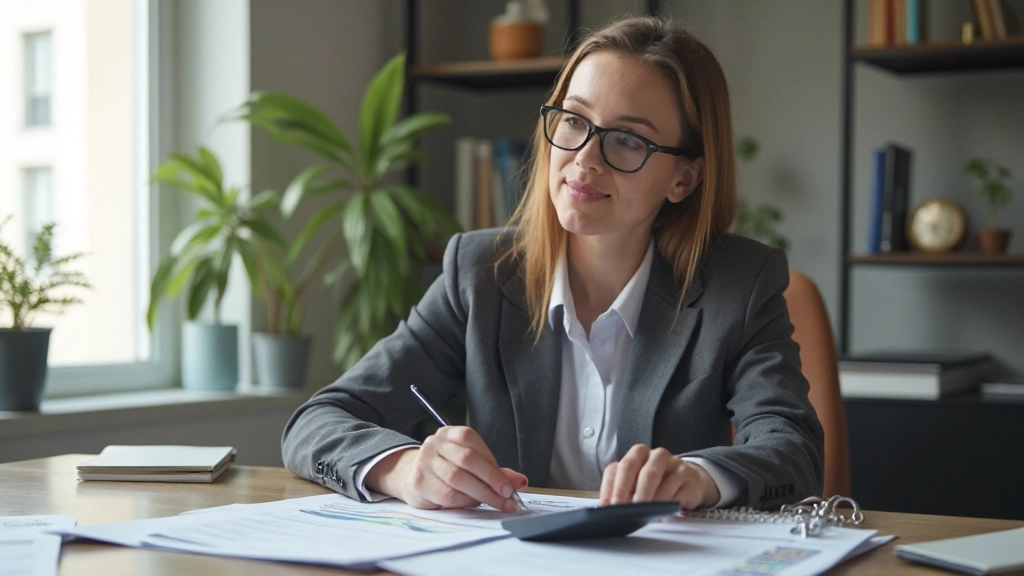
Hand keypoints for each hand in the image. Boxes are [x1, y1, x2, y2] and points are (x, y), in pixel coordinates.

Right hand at [365, 426, 527, 512]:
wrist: (410, 476)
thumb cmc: (447, 470)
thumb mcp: (471, 465)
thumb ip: (495, 472)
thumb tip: (521, 481)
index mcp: (450, 433)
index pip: (473, 443)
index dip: (493, 465)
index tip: (509, 485)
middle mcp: (435, 443)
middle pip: (467, 459)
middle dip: (491, 479)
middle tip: (507, 495)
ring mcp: (425, 461)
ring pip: (457, 478)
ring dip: (481, 493)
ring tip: (496, 503)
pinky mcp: (419, 481)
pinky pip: (446, 493)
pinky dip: (463, 501)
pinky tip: (472, 504)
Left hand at [599, 444, 719, 509]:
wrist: (690, 481)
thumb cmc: (659, 484)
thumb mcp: (640, 485)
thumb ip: (624, 492)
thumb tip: (609, 509)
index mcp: (638, 454)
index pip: (617, 468)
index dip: (609, 487)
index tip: (607, 506)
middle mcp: (654, 455)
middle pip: (633, 466)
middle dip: (623, 489)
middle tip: (620, 509)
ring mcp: (673, 462)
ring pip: (653, 476)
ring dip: (642, 496)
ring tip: (639, 513)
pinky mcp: (688, 475)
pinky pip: (673, 488)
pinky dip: (664, 503)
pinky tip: (660, 513)